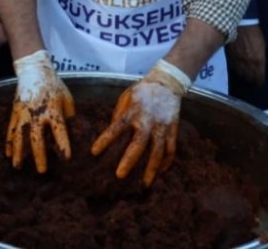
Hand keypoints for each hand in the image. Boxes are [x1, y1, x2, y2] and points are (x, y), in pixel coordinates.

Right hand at [7, 50, 74, 172]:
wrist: (34, 70)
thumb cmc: (54, 85)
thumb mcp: (66, 98)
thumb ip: (69, 116)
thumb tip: (71, 133)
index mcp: (53, 109)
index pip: (59, 130)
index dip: (63, 144)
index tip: (66, 157)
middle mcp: (37, 112)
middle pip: (37, 138)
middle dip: (39, 155)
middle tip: (42, 171)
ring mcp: (23, 113)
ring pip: (19, 136)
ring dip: (19, 153)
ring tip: (18, 167)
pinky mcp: (15, 111)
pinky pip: (10, 129)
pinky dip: (8, 142)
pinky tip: (8, 155)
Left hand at [90, 62, 186, 186]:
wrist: (166, 84)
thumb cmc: (141, 91)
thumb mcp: (126, 98)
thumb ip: (119, 116)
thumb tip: (111, 134)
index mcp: (133, 111)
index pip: (116, 127)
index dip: (105, 140)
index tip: (94, 152)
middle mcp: (148, 120)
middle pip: (139, 143)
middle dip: (129, 160)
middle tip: (119, 175)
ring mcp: (162, 126)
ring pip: (158, 151)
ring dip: (151, 169)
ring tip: (144, 184)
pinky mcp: (173, 130)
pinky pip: (171, 150)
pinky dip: (166, 163)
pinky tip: (159, 173)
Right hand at [226, 25, 265, 85]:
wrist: (241, 24)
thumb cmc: (255, 33)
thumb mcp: (262, 46)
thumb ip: (261, 58)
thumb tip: (260, 66)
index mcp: (258, 60)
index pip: (259, 77)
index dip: (260, 81)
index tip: (260, 83)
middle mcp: (248, 63)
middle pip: (249, 78)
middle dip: (252, 80)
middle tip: (254, 80)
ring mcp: (238, 61)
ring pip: (241, 74)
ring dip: (244, 76)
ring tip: (247, 76)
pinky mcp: (230, 57)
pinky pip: (234, 68)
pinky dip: (237, 70)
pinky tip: (239, 70)